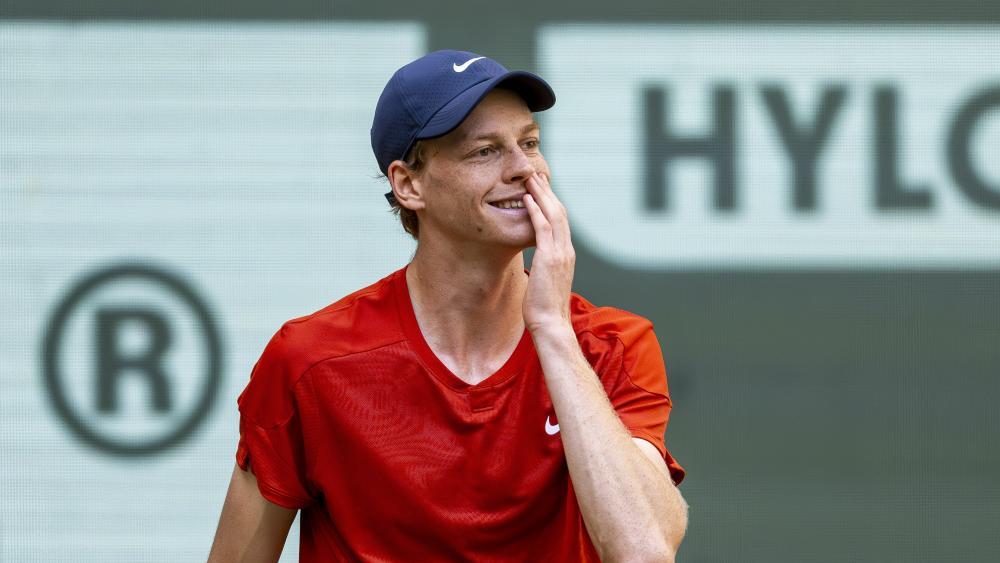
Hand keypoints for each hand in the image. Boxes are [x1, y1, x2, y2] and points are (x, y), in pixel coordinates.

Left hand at [522, 172, 575, 334]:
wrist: (551, 324)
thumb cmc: (545, 307)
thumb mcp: (545, 281)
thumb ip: (544, 267)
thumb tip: (535, 262)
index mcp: (566, 255)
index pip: (561, 221)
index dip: (552, 202)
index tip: (542, 188)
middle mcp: (567, 250)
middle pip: (560, 212)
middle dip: (548, 191)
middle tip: (537, 174)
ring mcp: (560, 253)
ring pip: (554, 215)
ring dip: (541, 194)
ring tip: (531, 179)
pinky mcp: (549, 258)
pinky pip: (543, 228)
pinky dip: (535, 211)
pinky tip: (526, 199)